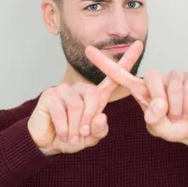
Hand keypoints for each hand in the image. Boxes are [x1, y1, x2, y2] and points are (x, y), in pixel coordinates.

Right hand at [28, 41, 143, 154]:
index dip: (127, 61)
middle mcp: (81, 89)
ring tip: (70, 136)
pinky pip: (61, 113)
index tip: (139, 43)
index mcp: (95, 97)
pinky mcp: (49, 95)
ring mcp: (64, 90)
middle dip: (88, 119)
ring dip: (74, 128)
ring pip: (77, 106)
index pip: (113, 78)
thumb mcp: (90, 138)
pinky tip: (61, 133)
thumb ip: (98, 130)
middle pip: (93, 95)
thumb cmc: (71, 138)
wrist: (48, 143)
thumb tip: (100, 117)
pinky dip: (63, 129)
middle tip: (82, 135)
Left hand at [85, 46, 187, 145]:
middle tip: (167, 114)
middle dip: (159, 97)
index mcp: (142, 91)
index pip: (120, 75)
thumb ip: (154, 120)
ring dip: (177, 106)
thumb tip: (159, 103)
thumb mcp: (159, 129)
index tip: (88, 50)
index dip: (105, 64)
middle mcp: (156, 80)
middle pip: (151, 76)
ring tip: (178, 115)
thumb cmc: (172, 127)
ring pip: (172, 84)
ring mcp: (174, 76)